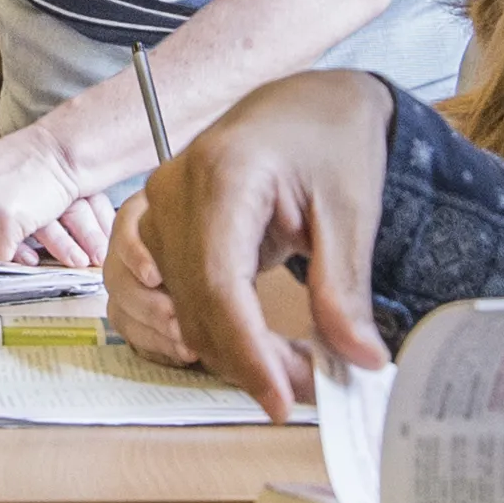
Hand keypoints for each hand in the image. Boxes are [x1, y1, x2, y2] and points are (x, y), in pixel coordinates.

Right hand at [126, 72, 397, 422]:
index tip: (282, 398)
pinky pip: (147, 298)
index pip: (219, 284)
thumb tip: (357, 360)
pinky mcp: (150, 227)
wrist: (304, 104)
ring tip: (280, 366)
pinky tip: (230, 346)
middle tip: (308, 386)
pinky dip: (186, 332)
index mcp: (223, 174)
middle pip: (191, 306)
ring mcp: (153, 209)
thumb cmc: (328, 139)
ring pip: (165, 310)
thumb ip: (345, 288)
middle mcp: (172, 191)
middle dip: (246, 361)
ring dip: (217, 352)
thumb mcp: (351, 209)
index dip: (247, 352)